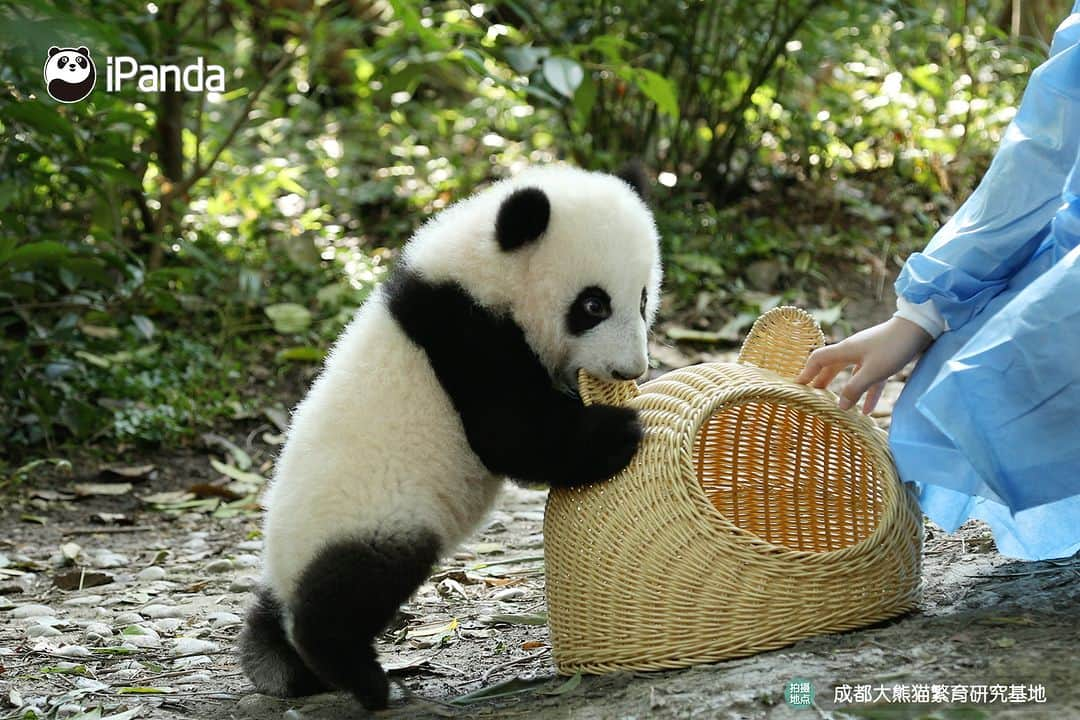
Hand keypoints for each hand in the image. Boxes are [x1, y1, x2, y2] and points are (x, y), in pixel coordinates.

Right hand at [794, 316, 933, 413]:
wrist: (919, 328)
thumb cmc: (893, 347)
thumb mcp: (872, 372)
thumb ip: (854, 389)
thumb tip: (839, 406)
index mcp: (845, 350)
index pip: (817, 359)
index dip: (806, 372)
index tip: (798, 386)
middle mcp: (853, 350)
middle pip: (831, 366)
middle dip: (821, 381)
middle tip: (813, 396)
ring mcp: (868, 354)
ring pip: (850, 373)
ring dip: (844, 389)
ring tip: (837, 405)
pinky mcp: (882, 359)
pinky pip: (870, 378)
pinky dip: (867, 393)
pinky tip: (867, 410)